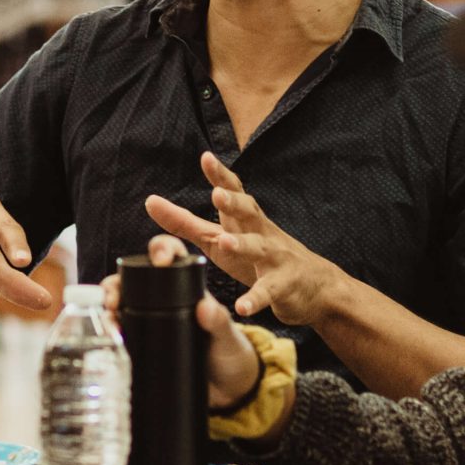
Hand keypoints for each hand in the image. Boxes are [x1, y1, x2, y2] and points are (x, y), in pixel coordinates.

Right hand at [100, 234, 262, 408]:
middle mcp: (163, 300)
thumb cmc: (230, 353)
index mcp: (186, 287)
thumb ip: (219, 322)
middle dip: (116, 284)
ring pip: (120, 305)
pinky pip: (121, 333)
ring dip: (107, 309)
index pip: (169, 256)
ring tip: (109, 321)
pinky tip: (109, 338)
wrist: (227, 389)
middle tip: (113, 300)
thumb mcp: (227, 336)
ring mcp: (150, 321)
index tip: (159, 261)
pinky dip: (110, 333)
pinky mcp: (143, 343)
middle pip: (131, 280)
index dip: (160, 250)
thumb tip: (205, 306)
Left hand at [144, 152, 343, 327]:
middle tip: (217, 195)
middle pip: (250, 212)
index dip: (221, 175)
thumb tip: (150, 201)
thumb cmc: (260, 256)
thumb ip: (185, 222)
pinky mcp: (283, 286)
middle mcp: (262, 232)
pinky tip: (242, 306)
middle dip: (234, 202)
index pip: (234, 191)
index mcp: (246, 219)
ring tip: (225, 243)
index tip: (206, 158)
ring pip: (259, 248)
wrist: (315, 286)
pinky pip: (268, 291)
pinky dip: (256, 298)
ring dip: (242, 245)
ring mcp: (275, 258)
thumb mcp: (220, 237)